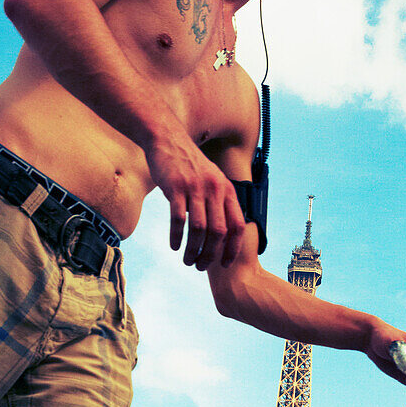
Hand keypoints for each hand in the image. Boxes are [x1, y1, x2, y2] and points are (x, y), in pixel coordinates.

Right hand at [147, 133, 245, 270]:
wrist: (167, 140)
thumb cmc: (189, 166)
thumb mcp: (212, 180)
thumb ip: (219, 202)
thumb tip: (222, 232)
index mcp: (227, 190)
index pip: (237, 226)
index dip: (233, 249)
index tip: (226, 264)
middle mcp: (215, 189)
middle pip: (218, 232)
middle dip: (210, 255)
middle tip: (200, 266)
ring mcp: (195, 187)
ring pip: (199, 229)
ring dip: (193, 250)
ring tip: (187, 261)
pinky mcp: (176, 187)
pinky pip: (179, 220)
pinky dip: (177, 237)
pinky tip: (174, 246)